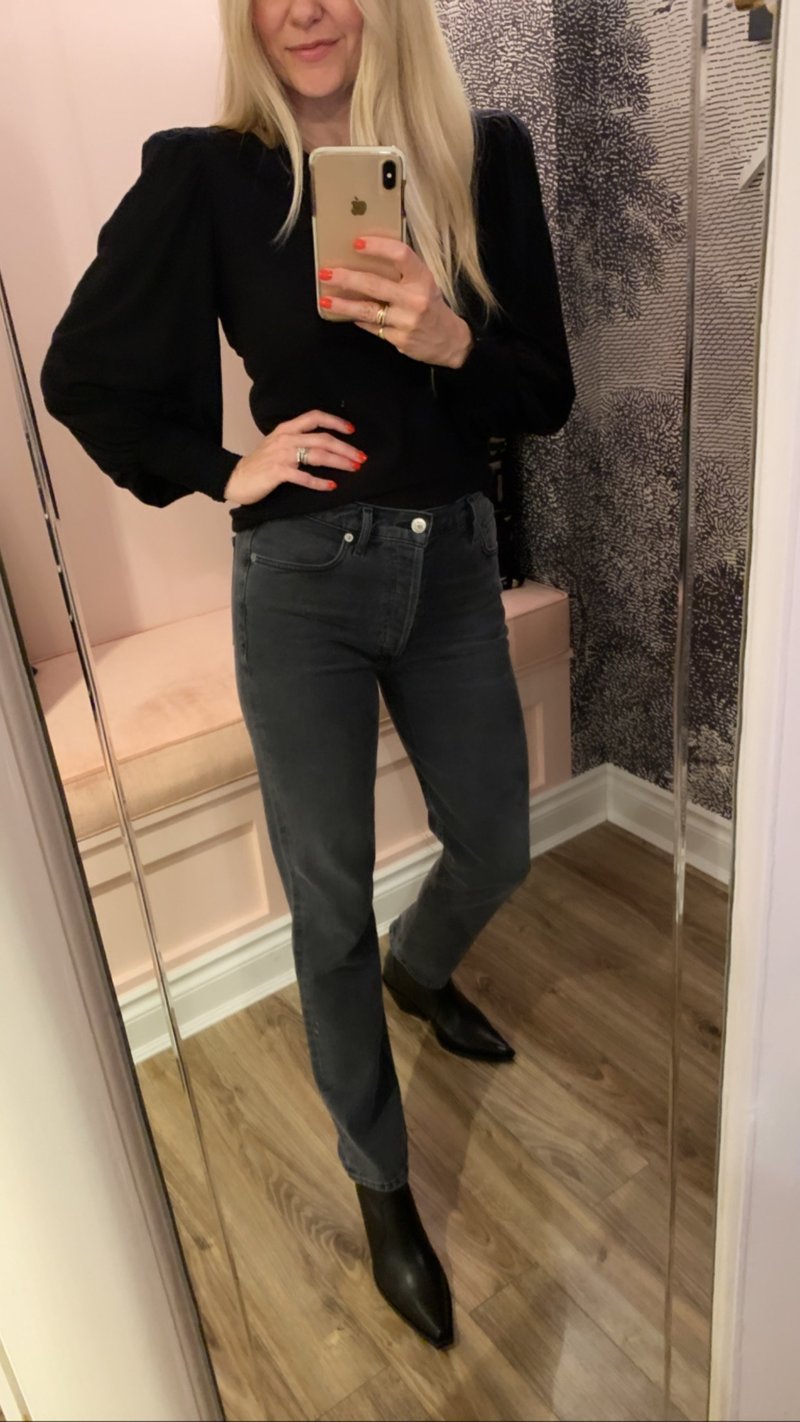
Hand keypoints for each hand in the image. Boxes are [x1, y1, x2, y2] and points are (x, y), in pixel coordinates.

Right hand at [223, 410, 366, 504]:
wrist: (236, 478)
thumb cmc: (260, 464)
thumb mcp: (278, 444)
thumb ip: (298, 440)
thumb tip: (324, 444)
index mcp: (287, 429)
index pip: (315, 417)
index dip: (335, 421)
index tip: (352, 430)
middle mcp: (286, 438)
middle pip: (323, 439)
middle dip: (346, 448)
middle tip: (361, 457)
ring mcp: (281, 455)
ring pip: (317, 455)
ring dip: (339, 462)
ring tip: (353, 468)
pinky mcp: (277, 473)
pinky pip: (303, 477)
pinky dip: (319, 482)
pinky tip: (331, 485)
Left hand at [319, 237, 474, 367]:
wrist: (450, 341)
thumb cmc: (432, 306)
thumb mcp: (424, 283)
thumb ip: (402, 272)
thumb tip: (366, 258)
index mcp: (423, 279)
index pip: (400, 255)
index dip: (378, 247)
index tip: (357, 243)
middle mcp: (415, 299)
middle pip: (375, 284)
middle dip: (347, 278)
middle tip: (326, 273)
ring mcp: (406, 321)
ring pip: (368, 310)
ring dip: (343, 305)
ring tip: (325, 300)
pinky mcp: (399, 340)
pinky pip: (372, 327)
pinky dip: (358, 320)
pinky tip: (346, 314)